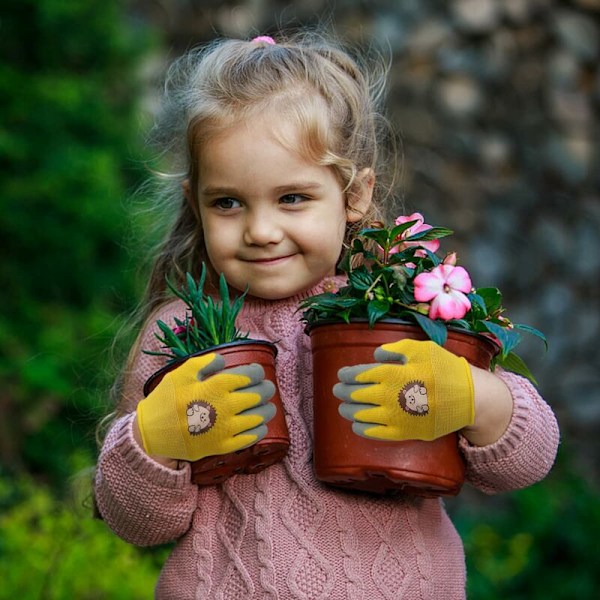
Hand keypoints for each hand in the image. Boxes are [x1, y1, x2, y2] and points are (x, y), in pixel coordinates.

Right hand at [136, 353, 275, 460]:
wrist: (151, 434)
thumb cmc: (166, 400)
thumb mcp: (180, 373)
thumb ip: (205, 363)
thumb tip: (224, 359)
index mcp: (216, 387)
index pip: (250, 376)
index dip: (258, 372)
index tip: (257, 372)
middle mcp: (225, 407)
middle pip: (259, 395)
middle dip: (266, 389)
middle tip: (268, 387)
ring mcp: (225, 429)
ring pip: (259, 417)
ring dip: (268, 409)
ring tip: (268, 406)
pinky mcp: (223, 446)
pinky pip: (250, 438)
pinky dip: (259, 429)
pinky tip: (259, 425)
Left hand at [333, 339, 473, 441]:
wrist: (468, 397)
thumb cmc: (444, 368)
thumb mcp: (421, 348)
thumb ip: (394, 350)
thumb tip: (374, 356)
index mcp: (392, 373)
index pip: (358, 375)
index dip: (346, 375)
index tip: (341, 375)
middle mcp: (389, 396)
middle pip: (355, 395)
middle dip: (343, 392)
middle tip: (337, 390)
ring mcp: (395, 416)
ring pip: (360, 415)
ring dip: (347, 410)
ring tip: (343, 407)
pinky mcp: (403, 433)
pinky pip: (374, 433)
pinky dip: (361, 428)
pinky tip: (357, 424)